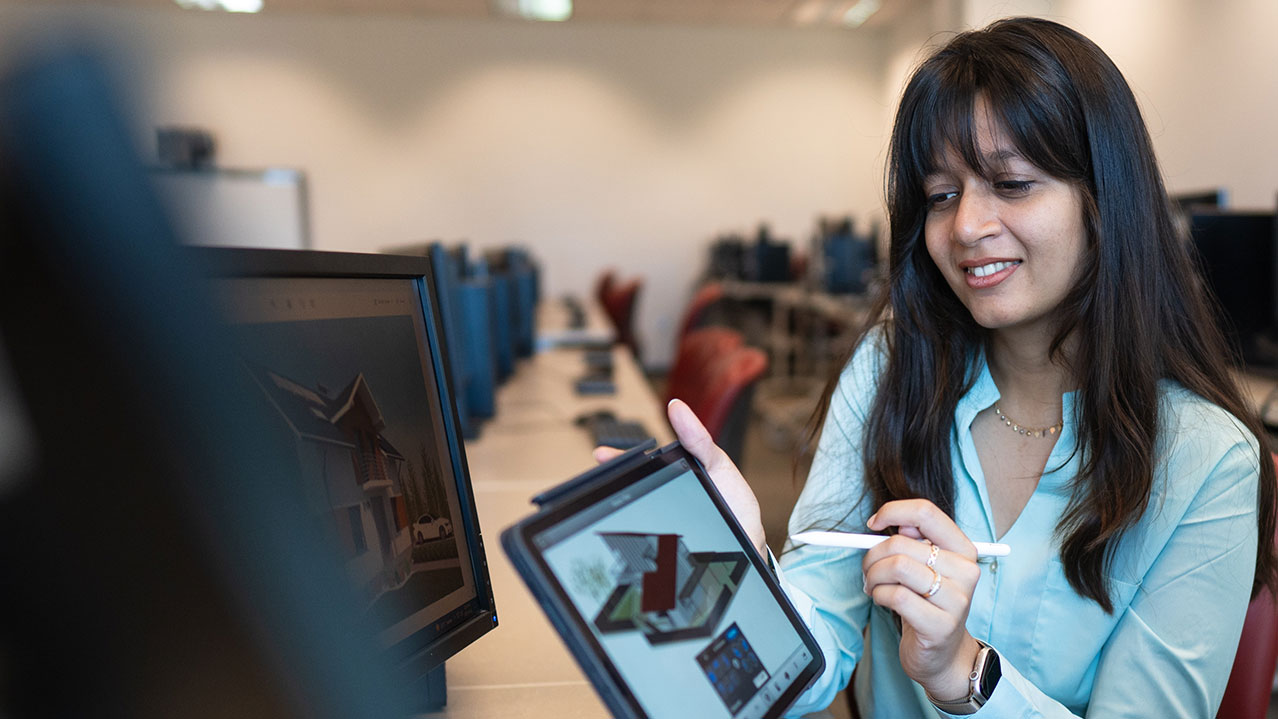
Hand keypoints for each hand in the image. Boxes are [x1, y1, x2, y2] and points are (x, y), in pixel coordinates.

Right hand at [592, 399, 765, 554]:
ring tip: (611, 500)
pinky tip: (629, 528)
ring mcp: (663, 517)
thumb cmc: (735, 502)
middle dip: (614, 481)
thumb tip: (677, 407)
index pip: (642, 464)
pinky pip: (647, 534)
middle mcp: (665, 494)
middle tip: (601, 475)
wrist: (749, 541)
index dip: (620, 459)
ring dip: (622, 506)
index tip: (603, 454)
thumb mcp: (717, 463)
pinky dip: (636, 530)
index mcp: (674, 473)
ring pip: (636, 508)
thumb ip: (699, 439)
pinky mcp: (665, 542)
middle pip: (634, 485)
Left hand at [861, 499, 982, 700]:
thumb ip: (913, 541)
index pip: (926, 512)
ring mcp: (956, 599)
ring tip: (873, 586)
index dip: (892, 512)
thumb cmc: (927, 603)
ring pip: (897, 567)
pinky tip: (882, 600)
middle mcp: (966, 571)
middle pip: (901, 543)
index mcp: (963, 549)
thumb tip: (889, 521)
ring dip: (873, 576)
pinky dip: (878, 594)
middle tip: (867, 569)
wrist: (942, 655)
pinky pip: (895, 596)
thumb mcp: (925, 567)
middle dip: (872, 555)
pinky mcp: (940, 625)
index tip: (873, 525)